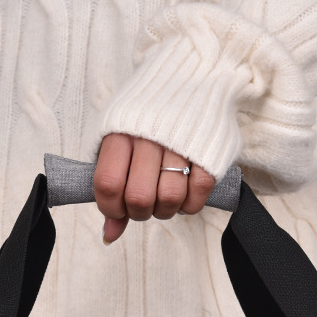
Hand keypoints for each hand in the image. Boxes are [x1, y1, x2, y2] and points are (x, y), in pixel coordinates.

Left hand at [94, 133, 215, 244]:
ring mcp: (180, 143)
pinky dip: (190, 204)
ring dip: (165, 210)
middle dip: (139, 213)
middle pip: (139, 197)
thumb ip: (113, 191)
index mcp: (119, 133)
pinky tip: (184, 193)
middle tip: (144, 203)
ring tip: (164, 197)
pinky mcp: (208, 151)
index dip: (111, 208)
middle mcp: (148, 136)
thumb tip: (109, 235)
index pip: (108, 184)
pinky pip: (197, 194)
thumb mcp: (118, 146)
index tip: (118, 209)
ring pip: (169, 198)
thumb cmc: (144, 122)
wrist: (189, 81)